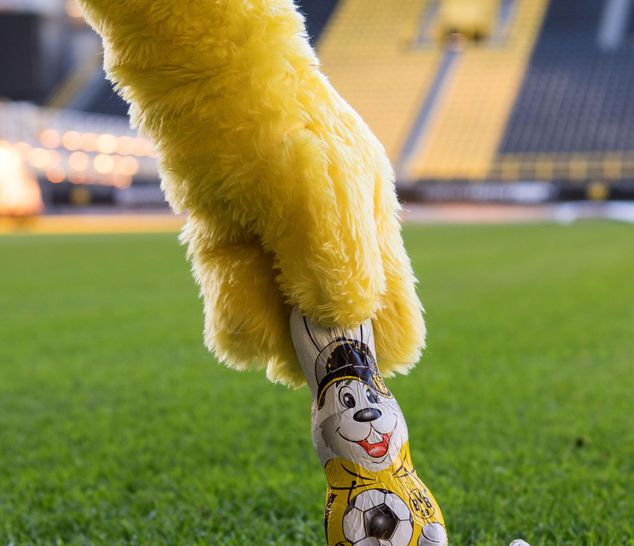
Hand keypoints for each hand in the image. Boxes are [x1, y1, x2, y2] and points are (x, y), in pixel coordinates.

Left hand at [78, 0, 424, 385]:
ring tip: (236, 260)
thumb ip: (342, 266)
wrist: (200, 69)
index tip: (331, 353)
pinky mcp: (237, 256)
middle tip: (274, 307)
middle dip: (299, 344)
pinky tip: (220, 258)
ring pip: (278, 338)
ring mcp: (283, 262)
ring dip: (254, 317)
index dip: (370, 353)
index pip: (397, 332)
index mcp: (375, 244)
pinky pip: (240, 316)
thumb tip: (344, 326)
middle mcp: (334, 260)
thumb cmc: (267, 121)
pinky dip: (229, 306)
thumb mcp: (316, 194)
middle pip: (329, 346)